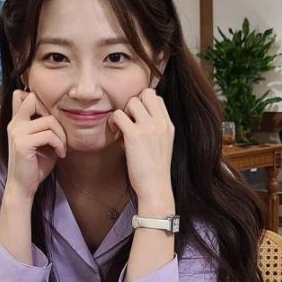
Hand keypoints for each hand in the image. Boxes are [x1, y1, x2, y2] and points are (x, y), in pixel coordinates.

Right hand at [6, 90, 66, 198]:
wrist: (23, 186)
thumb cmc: (36, 164)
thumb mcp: (43, 141)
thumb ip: (46, 125)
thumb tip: (61, 110)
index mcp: (17, 121)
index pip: (23, 95)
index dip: (41, 101)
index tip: (52, 122)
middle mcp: (14, 123)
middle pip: (35, 100)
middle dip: (55, 117)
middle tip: (60, 135)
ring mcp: (17, 132)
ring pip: (49, 120)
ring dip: (61, 135)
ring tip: (62, 148)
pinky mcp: (22, 143)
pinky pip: (49, 135)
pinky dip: (59, 144)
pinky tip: (60, 154)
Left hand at [109, 88, 174, 206]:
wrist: (155, 187)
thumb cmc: (154, 170)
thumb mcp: (162, 144)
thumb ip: (154, 130)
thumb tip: (134, 120)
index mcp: (168, 124)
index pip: (156, 97)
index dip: (143, 104)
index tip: (136, 119)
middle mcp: (161, 123)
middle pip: (145, 93)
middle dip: (133, 104)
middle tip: (128, 121)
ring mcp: (148, 127)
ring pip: (131, 102)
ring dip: (123, 113)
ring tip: (121, 129)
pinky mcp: (134, 135)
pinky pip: (118, 115)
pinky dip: (113, 123)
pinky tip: (115, 135)